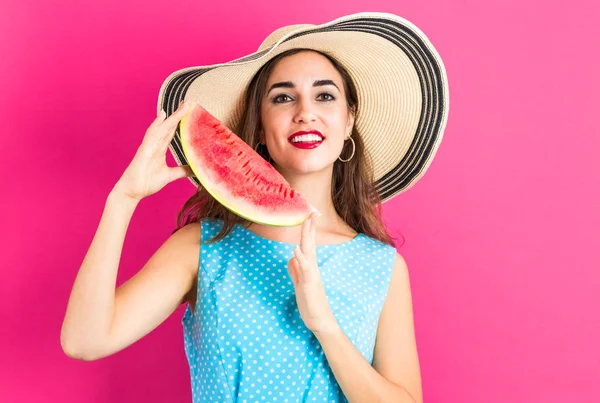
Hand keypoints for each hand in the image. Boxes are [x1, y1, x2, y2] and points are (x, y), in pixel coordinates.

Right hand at [112, 101, 193, 200]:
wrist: (132, 191)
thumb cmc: (147, 182)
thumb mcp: (170, 175)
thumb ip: (182, 170)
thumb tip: (196, 169)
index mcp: (160, 149)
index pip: (172, 131)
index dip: (181, 121)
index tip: (190, 111)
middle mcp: (155, 144)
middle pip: (169, 126)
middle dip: (179, 114)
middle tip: (189, 102)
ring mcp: (149, 146)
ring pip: (162, 127)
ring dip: (172, 116)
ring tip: (183, 106)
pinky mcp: (144, 150)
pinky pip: (151, 135)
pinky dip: (157, 124)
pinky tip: (163, 116)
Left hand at [287, 212, 338, 335]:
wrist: (320, 321)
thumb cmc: (311, 304)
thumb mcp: (299, 285)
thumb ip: (296, 272)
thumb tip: (292, 258)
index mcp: (309, 268)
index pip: (308, 246)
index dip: (307, 232)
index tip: (308, 217)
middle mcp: (312, 269)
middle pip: (309, 245)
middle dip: (309, 229)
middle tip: (311, 212)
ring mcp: (311, 276)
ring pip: (308, 253)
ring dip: (307, 238)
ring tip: (306, 223)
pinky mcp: (309, 285)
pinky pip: (305, 269)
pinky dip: (301, 258)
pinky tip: (296, 250)